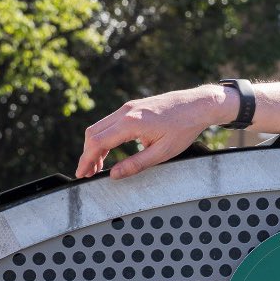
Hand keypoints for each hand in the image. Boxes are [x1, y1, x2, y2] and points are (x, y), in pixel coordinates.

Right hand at [76, 85, 231, 179]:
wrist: (198, 105)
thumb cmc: (184, 129)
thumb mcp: (163, 152)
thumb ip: (136, 164)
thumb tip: (114, 175)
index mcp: (131, 123)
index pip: (98, 143)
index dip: (87, 160)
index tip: (81, 174)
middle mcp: (125, 112)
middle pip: (94, 133)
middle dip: (87, 154)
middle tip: (88, 173)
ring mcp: (128, 107)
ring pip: (100, 126)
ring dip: (95, 146)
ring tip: (97, 165)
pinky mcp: (133, 106)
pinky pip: (110, 122)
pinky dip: (104, 136)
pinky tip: (109, 150)